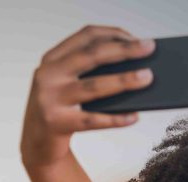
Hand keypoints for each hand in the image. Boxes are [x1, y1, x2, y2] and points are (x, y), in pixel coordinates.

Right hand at [21, 25, 154, 167]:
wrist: (37, 141)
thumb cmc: (63, 107)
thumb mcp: (69, 82)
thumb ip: (92, 72)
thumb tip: (137, 67)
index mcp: (53, 58)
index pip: (86, 36)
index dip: (113, 34)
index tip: (138, 38)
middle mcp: (48, 74)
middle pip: (91, 56)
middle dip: (124, 50)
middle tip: (150, 48)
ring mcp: (50, 98)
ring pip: (94, 86)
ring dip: (124, 81)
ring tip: (148, 77)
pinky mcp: (56, 122)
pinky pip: (92, 120)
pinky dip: (116, 119)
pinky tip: (134, 117)